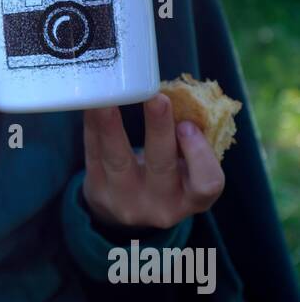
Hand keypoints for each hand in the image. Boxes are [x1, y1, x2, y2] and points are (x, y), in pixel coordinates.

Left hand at [81, 94, 225, 232]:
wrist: (127, 207)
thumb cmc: (167, 176)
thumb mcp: (187, 168)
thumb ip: (189, 140)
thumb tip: (180, 94)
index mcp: (192, 199)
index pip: (207, 184)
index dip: (200, 154)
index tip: (187, 124)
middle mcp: (161, 206)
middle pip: (161, 166)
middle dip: (158, 129)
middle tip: (156, 98)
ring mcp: (126, 201)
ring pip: (118, 160)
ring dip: (112, 126)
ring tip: (109, 99)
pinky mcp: (98, 192)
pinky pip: (94, 154)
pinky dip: (93, 126)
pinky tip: (93, 105)